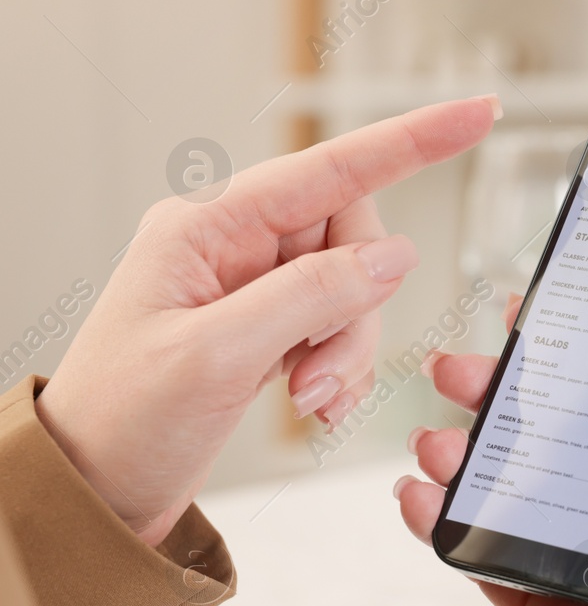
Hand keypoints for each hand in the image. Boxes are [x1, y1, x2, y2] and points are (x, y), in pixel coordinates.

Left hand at [37, 97, 499, 545]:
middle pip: (354, 240)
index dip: (413, 140)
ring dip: (347, 350)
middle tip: (320, 375)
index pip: (331, 168)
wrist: (91, 493)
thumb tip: (394, 255)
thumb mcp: (217, 357)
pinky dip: (342, 369)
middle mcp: (233, 244)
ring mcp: (251, 286)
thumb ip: (311, 297)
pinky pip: (340, 328)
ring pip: (355, 291)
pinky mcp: (266, 328)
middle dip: (357, 311)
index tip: (478, 112)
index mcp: (207, 226)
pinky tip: (316, 404)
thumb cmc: (122, 422)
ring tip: (307, 397)